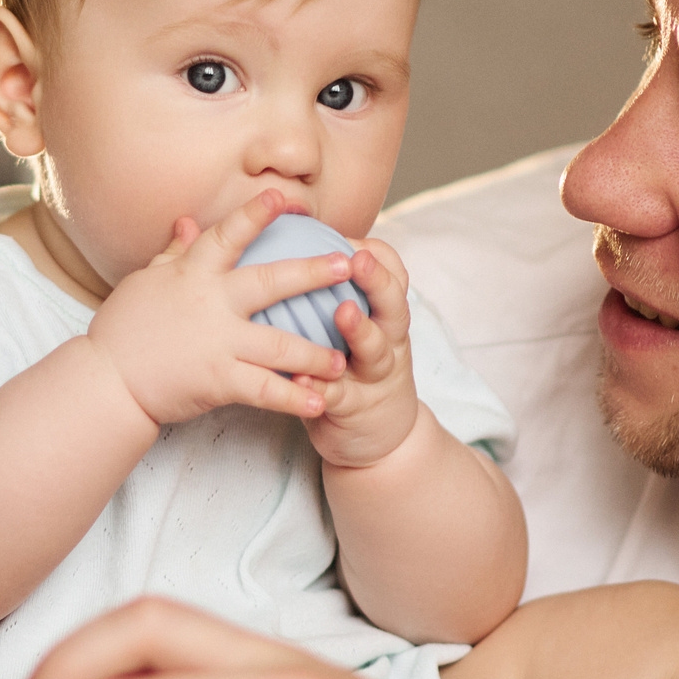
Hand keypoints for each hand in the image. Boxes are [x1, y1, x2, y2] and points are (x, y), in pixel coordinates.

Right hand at [84, 190, 354, 426]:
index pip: (229, 235)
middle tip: (348, 266)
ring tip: (343, 359)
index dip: (256, 213)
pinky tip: (320, 402)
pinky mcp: (219, 380)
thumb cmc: (124, 329)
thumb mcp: (145, 281)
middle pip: (271, 282)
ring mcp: (218, 343)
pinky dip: (295, 397)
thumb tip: (189, 220)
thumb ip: (174, 252)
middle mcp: (211, 303)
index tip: (285, 198)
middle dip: (313, 273)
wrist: (107, 382)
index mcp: (193, 274)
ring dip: (316, 351)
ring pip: (280, 344)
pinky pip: (266, 390)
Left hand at [297, 235, 421, 468]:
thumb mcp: (350, 331)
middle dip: (378, 281)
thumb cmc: (348, 370)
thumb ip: (326, 294)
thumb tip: (284, 243)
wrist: (377, 440)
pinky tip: (303, 379)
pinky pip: (339, 395)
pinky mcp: (357, 409)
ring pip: (376, 349)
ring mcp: (376, 376)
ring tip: (343, 312)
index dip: (379, 256)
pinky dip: (322, 386)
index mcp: (384, 317)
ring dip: (361, 330)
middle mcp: (389, 342)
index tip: (354, 237)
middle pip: (393, 306)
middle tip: (357, 260)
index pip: (394, 277)